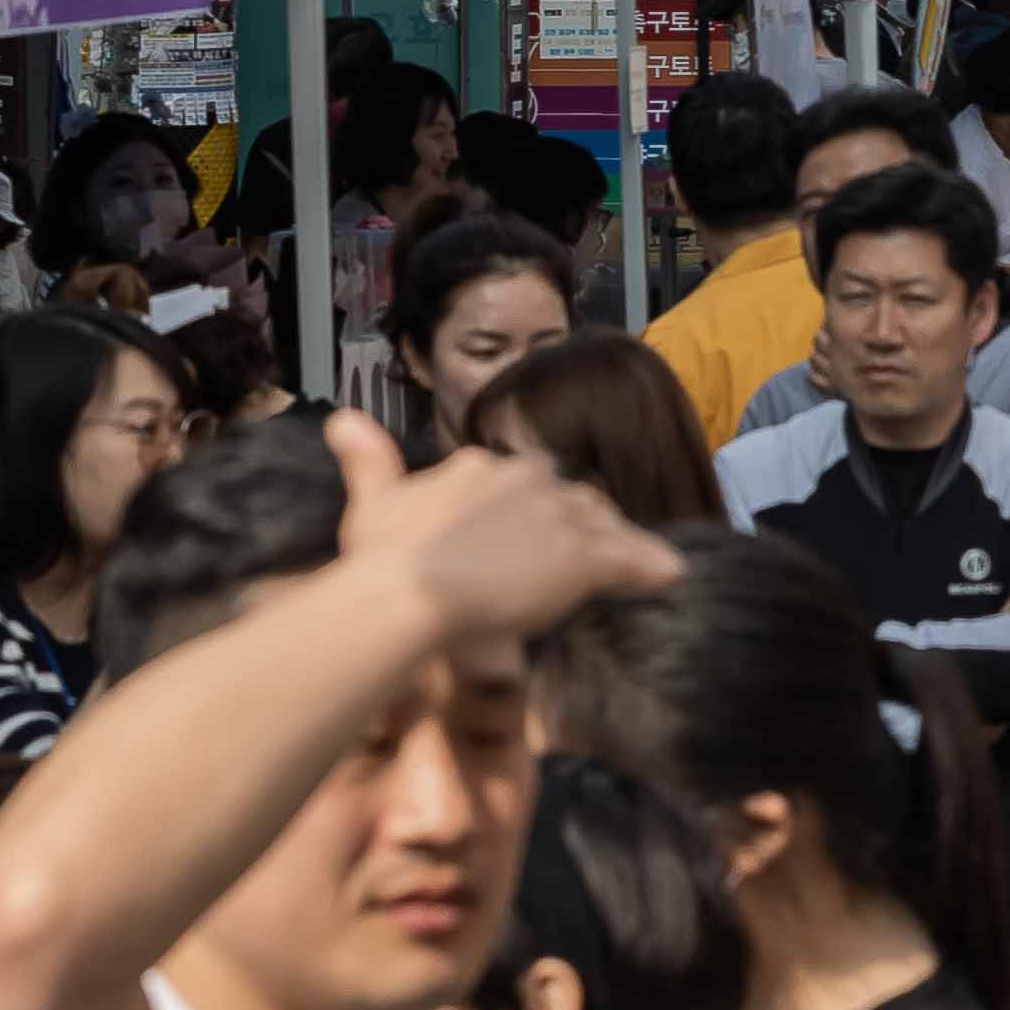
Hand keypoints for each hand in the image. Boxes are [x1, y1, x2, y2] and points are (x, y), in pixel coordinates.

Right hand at [331, 414, 679, 644]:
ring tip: (629, 561)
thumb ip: (365, 459)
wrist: (412, 591)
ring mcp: (558, 518)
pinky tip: (670, 573)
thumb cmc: (384, 556)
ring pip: (598, 523)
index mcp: (479, 468)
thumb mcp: (371, 501)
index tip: (524, 531)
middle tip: (577, 551)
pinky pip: (629, 558)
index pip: (518, 480)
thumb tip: (340, 418)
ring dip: (613, 541)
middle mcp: (525, 479)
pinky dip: (650, 565)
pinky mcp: (584, 557)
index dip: (525, 507)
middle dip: (573, 520)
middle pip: (565, 495)